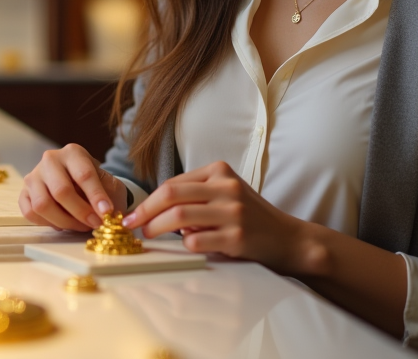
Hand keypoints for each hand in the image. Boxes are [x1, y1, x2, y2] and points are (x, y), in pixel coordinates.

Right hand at [19, 144, 128, 230]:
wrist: (80, 182)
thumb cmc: (96, 183)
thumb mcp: (108, 184)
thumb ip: (109, 197)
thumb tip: (108, 215)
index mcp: (73, 153)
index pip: (84, 175)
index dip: (96, 196)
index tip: (106, 212)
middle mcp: (50, 160)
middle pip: (61, 191)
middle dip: (80, 212)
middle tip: (95, 224)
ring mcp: (34, 175)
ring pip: (42, 205)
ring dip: (65, 221)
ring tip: (80, 225)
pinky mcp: (24, 192)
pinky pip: (30, 213)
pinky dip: (47, 223)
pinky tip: (62, 223)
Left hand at [122, 161, 307, 274]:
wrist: (287, 237)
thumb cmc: (250, 216)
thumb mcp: (225, 194)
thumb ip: (195, 196)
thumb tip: (153, 209)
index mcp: (219, 171)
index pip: (173, 183)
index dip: (148, 200)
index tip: (133, 213)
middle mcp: (226, 187)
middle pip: (171, 194)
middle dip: (144, 211)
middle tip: (131, 225)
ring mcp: (233, 211)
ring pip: (179, 216)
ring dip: (156, 227)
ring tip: (148, 235)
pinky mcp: (237, 236)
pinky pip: (196, 241)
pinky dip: (184, 244)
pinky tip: (187, 246)